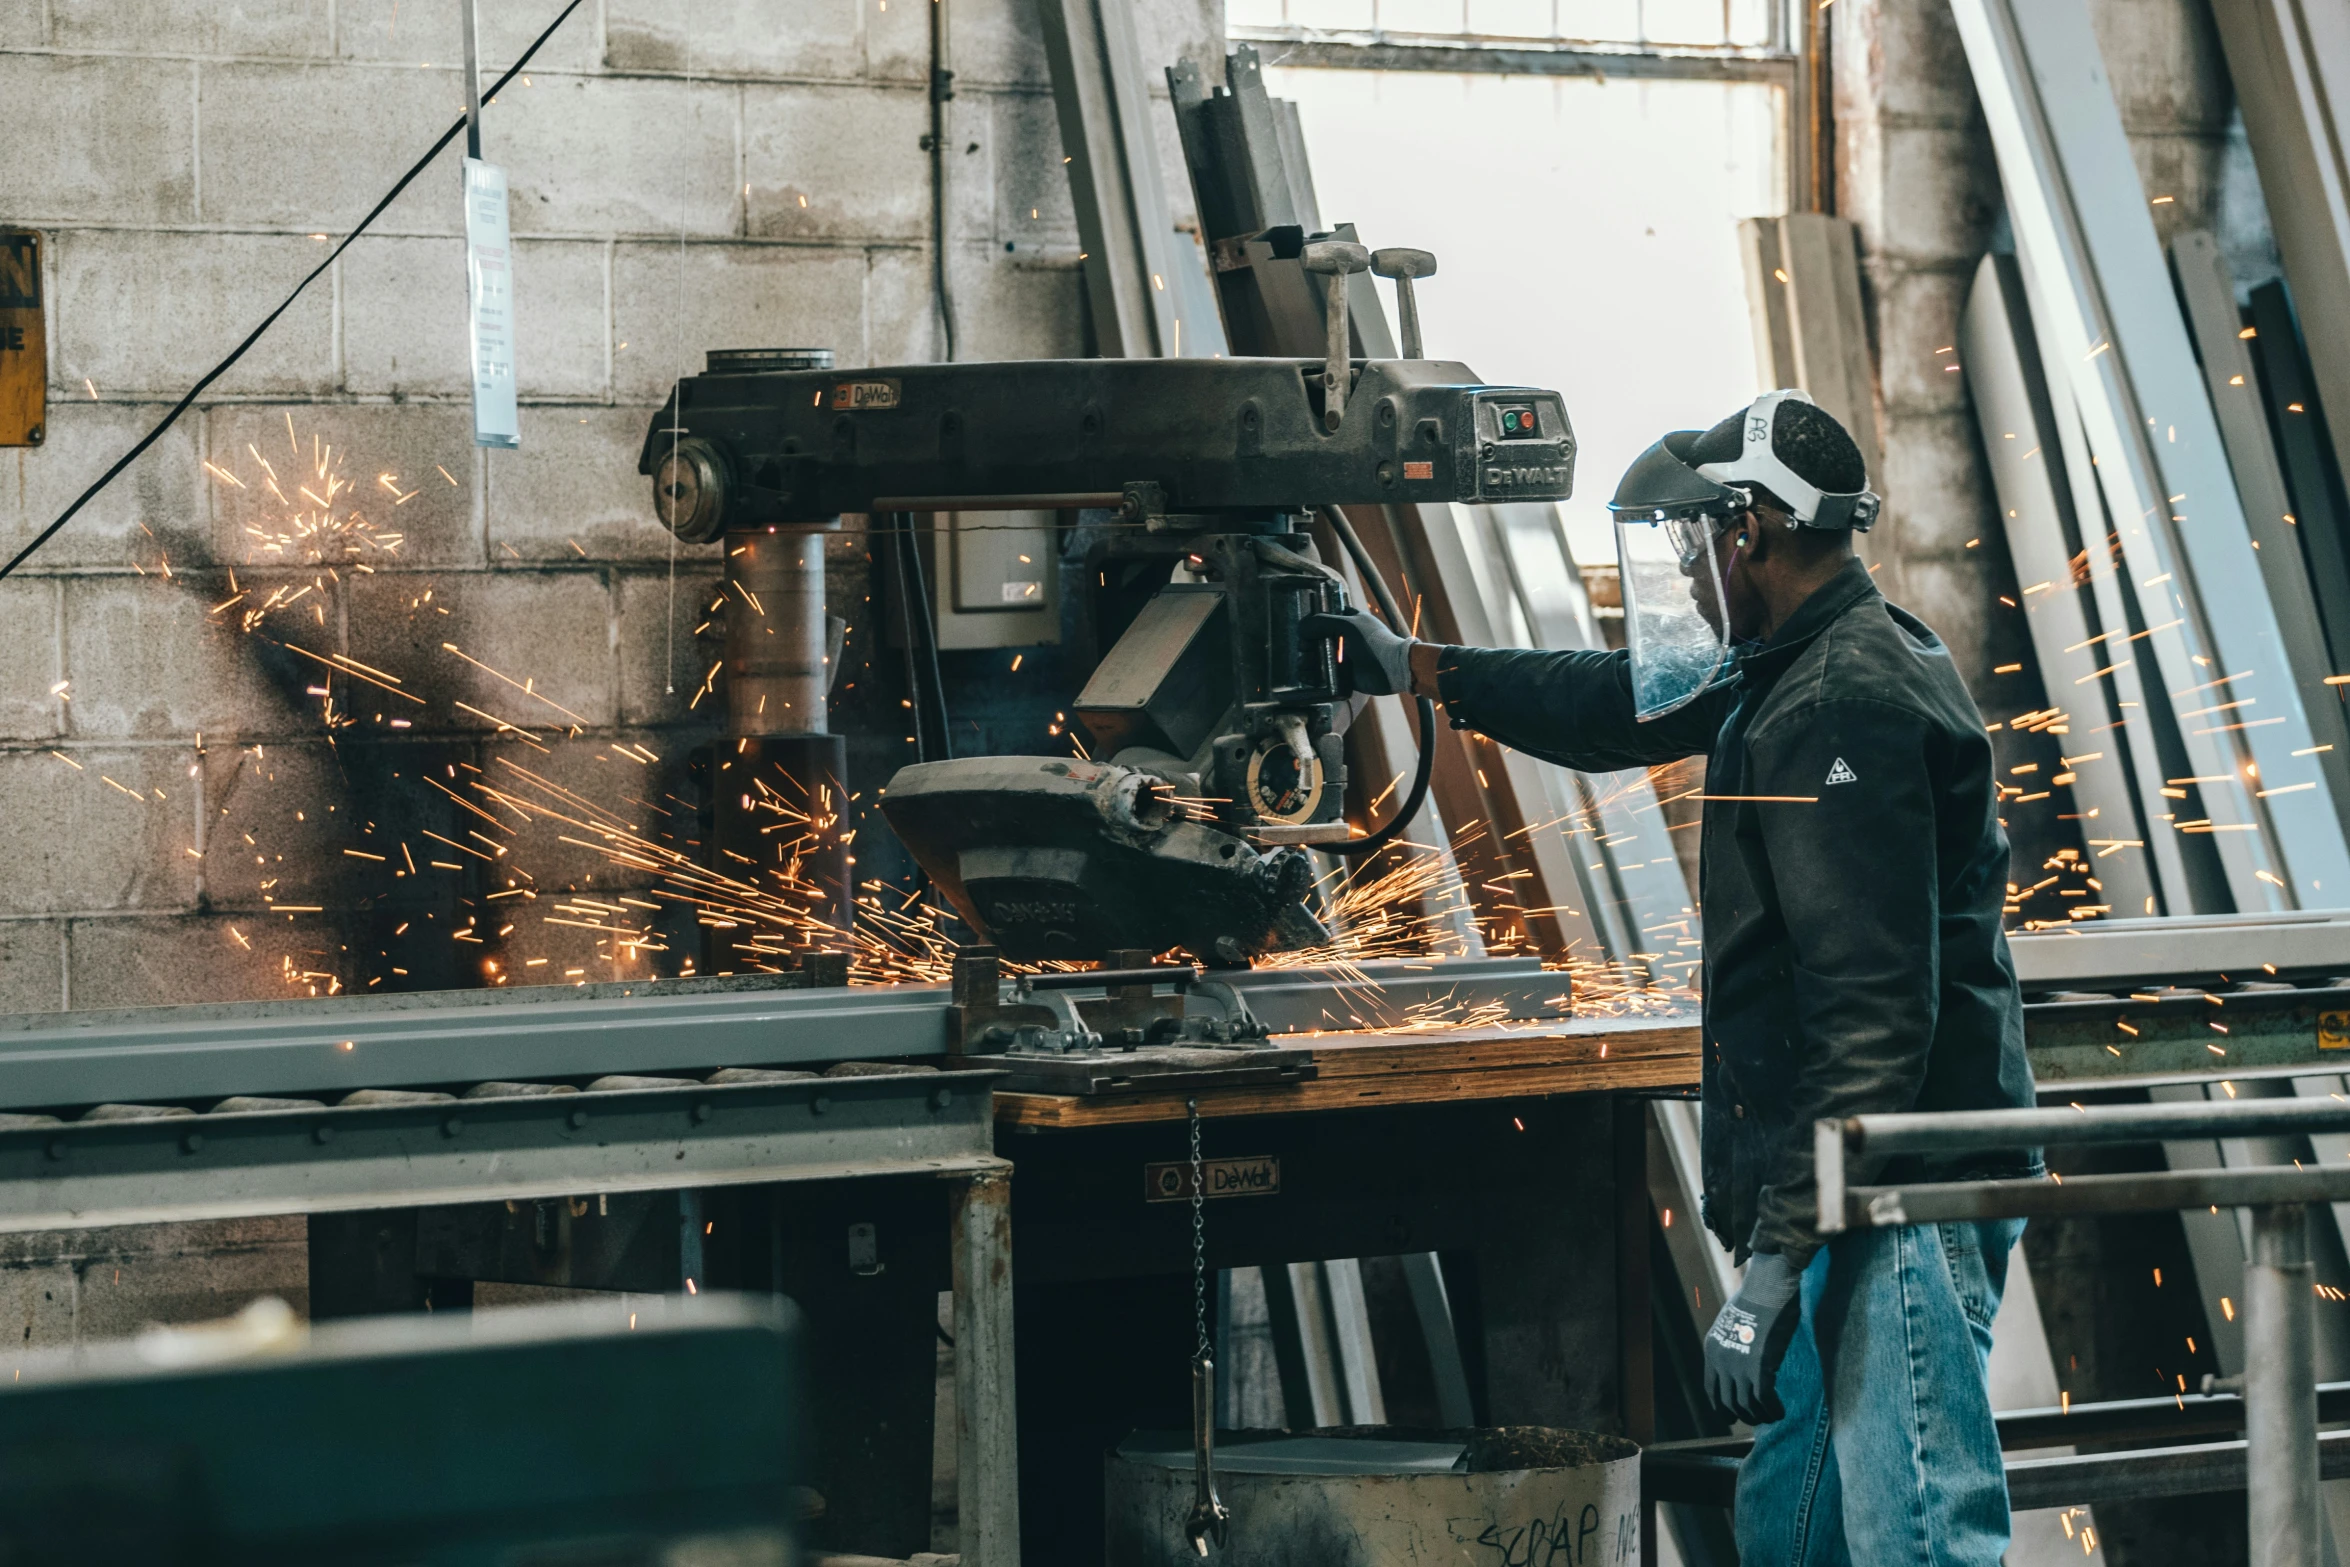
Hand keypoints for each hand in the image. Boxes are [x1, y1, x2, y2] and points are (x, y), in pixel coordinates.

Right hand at [1300, 608, 1415, 696]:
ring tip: (1304, 664)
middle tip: (1304, 650)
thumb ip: (1323, 622)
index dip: (1313, 623)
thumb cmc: (1374, 642)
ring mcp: (1345, 657)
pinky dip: (1314, 676)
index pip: (1326, 618)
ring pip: (1319, 658)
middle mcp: (1346, 639)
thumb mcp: (1348, 625)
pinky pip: (1324, 675)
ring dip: (1308, 661)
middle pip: (1318, 640)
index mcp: (1349, 621)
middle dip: (1308, 645)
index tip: (1304, 630)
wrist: (1393, 669)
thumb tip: (1301, 627)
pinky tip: (1307, 676)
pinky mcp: (1345, 675)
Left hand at [1702, 1250, 1803, 1423]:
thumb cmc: (1756, 1299)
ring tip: (1773, 1416)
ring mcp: (1738, 1366)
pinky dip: (1773, 1409)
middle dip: (1744, 1415)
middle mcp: (1720, 1361)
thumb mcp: (1733, 1321)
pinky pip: (1764, 1400)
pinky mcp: (1759, 1368)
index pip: (1711, 1389)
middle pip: (1728, 1402)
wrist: (1768, 1287)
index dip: (1721, 1407)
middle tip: (1758, 1418)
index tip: (1731, 1417)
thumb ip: (1733, 1342)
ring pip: (1747, 1406)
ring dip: (1761, 1415)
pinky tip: (1780, 1410)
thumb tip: (1743, 1358)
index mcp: (1712, 1349)